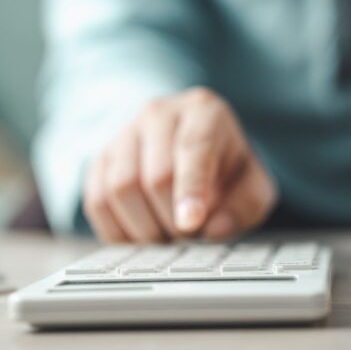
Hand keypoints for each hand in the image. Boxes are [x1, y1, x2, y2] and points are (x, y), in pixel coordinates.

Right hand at [83, 87, 276, 242]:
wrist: (193, 147)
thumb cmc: (225, 167)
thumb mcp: (252, 183)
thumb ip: (246, 205)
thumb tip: (214, 228)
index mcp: (203, 111)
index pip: (193, 148)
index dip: (191, 189)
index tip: (191, 223)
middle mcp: (159, 113)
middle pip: (156, 175)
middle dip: (173, 220)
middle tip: (188, 238)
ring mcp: (124, 133)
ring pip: (120, 188)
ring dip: (144, 228)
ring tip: (166, 238)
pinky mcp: (101, 159)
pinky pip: (97, 200)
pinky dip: (117, 230)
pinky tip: (140, 237)